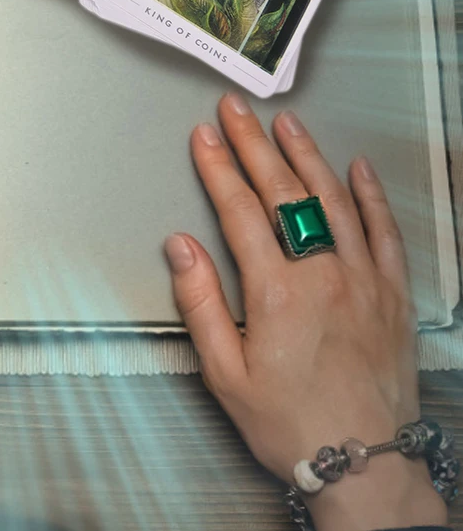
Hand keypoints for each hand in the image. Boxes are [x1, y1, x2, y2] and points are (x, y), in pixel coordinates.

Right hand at [164, 93, 448, 530]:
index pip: (240, 210)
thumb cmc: (290, 423)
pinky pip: (384, 231)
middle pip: (283, 193)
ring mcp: (364, 279)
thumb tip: (181, 247)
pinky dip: (370, 195)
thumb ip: (200, 303)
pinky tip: (357, 168)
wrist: (364, 463)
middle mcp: (323, 274)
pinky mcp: (392, 293)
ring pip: (333, 200)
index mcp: (277, 292)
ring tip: (287, 124)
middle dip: (253, 145)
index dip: (218, 168)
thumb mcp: (225, 373)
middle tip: (235, 111)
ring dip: (307, 156)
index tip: (204, 137)